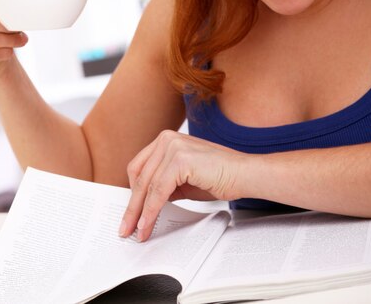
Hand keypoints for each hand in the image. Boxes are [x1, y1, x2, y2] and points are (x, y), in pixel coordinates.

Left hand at [119, 130, 245, 241]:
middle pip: (139, 177)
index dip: (132, 192)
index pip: (139, 167)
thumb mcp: (183, 180)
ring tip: (137, 231)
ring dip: (139, 213)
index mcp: (166, 139)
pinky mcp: (180, 159)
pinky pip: (158, 191)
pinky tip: (148, 224)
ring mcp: (173, 146)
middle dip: (132, 206)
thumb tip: (145, 203)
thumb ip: (164, 185)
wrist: (244, 174)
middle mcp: (166, 139)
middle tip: (126, 227)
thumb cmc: (219, 175)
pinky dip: (151, 211)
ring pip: (147, 186)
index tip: (129, 213)